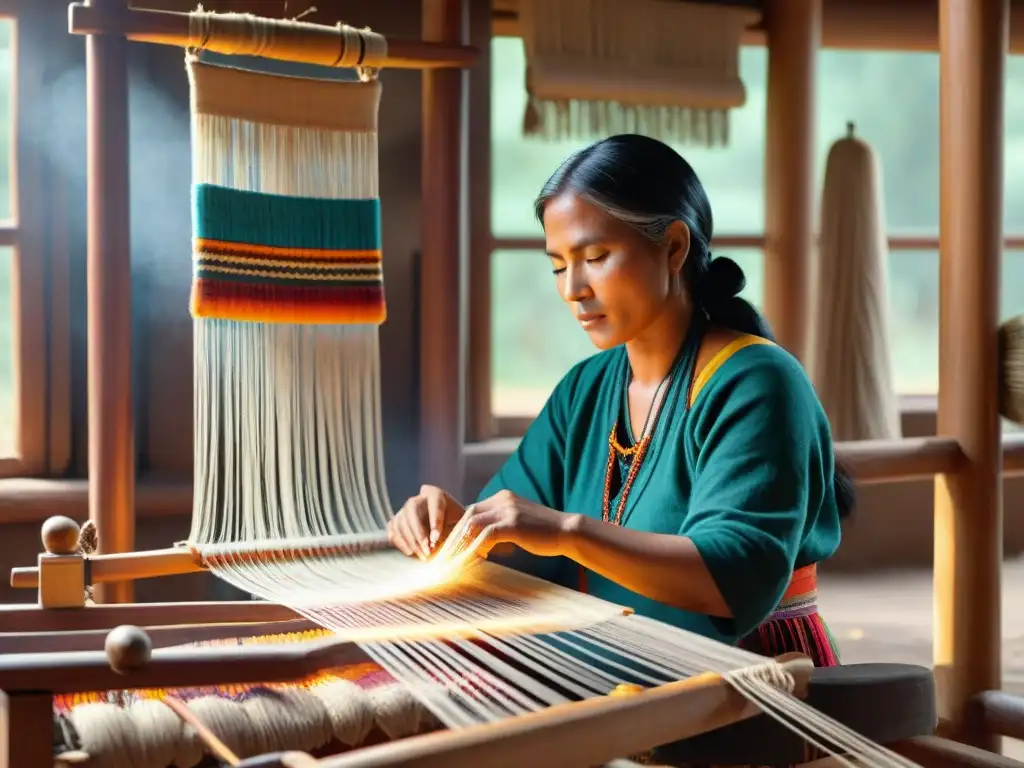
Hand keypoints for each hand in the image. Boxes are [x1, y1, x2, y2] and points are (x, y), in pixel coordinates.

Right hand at [387, 485, 464, 559]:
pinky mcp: (396, 521)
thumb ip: (462, 525)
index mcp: (435, 494)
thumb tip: (465, 532)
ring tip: (422, 556)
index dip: (434, 520)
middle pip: (412, 511)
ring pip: (401, 521)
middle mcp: (417, 499)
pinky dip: (400, 542)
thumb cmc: (454, 520)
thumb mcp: (461, 520)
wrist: (444, 522)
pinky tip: (411, 552)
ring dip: (410, 541)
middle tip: (427, 551)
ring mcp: (404, 509)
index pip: (434, 504)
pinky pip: (393, 530)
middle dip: (419, 533)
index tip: (436, 538)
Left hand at [437, 490, 576, 562]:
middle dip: (454, 536)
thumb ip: (501, 527)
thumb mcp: (519, 524)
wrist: (568, 531)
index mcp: (502, 498)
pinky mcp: (512, 524)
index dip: (459, 529)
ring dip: (460, 545)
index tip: (450, 547)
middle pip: (468, 515)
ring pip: (472, 525)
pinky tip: (472, 561)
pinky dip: (474, 549)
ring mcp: (507, 510)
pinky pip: (484, 537)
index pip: (472, 510)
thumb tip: (482, 543)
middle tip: (445, 555)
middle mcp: (502, 500)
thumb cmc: (545, 532)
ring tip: (452, 562)